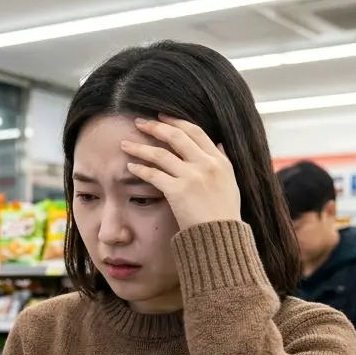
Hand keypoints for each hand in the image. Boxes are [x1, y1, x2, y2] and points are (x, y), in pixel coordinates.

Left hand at [121, 116, 241, 230]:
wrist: (221, 237)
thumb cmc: (224, 215)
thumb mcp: (230, 183)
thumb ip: (223, 162)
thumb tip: (219, 144)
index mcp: (219, 161)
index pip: (195, 132)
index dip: (176, 122)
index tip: (162, 117)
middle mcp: (206, 165)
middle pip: (176, 137)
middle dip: (155, 127)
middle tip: (139, 122)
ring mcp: (192, 177)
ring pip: (160, 154)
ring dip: (140, 147)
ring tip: (125, 144)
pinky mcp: (178, 191)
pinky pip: (154, 174)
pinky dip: (140, 169)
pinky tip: (130, 167)